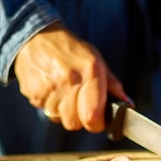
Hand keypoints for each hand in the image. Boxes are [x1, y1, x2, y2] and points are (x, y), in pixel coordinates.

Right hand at [13, 22, 132, 131]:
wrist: (37, 37)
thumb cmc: (71, 50)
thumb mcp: (96, 61)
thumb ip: (112, 85)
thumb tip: (127, 104)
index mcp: (90, 73)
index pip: (93, 118)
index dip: (97, 124)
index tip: (98, 119)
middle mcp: (69, 82)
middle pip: (74, 124)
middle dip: (79, 119)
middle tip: (79, 103)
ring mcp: (49, 88)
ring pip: (59, 119)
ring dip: (63, 112)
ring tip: (64, 93)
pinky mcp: (34, 93)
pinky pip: (44, 111)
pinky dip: (50, 105)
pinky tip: (52, 90)